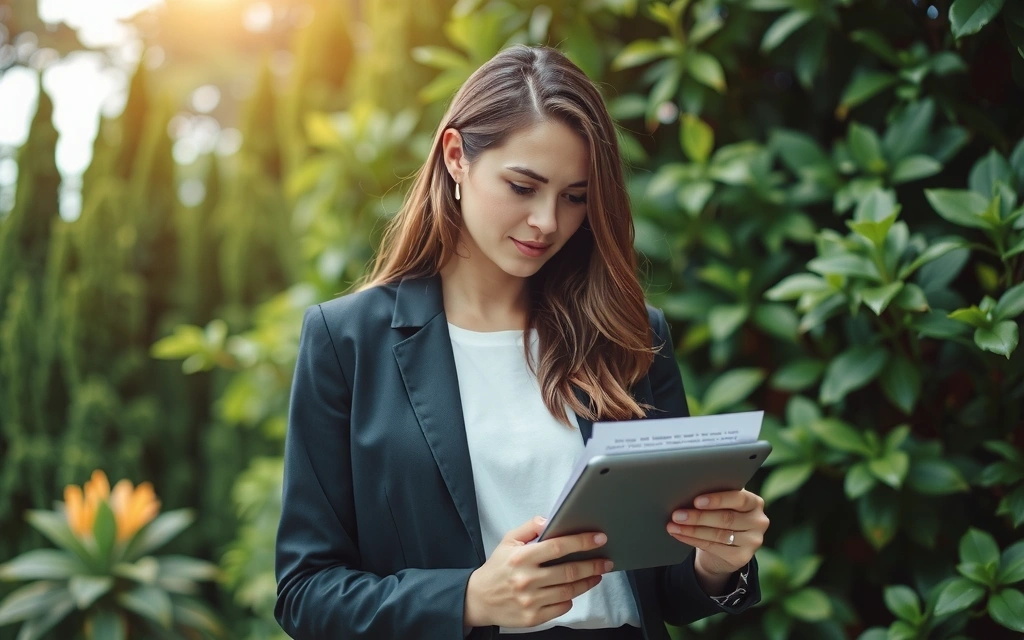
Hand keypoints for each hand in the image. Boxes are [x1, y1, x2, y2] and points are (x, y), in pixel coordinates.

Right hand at [464, 516, 613, 628]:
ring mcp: (530, 601)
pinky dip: (571, 599)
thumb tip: (550, 520)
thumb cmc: (497, 568)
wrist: (479, 599)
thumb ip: (529, 528)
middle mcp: (527, 579)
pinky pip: (561, 608)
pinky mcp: (533, 618)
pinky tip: (574, 591)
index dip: (582, 542)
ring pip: (569, 591)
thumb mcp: (508, 541)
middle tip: (606, 561)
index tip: (599, 538)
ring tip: (597, 574)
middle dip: (593, 565)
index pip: (558, 546)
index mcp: (522, 558)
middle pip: (569, 571)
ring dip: (588, 582)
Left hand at [666, 490, 768, 584]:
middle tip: (677, 515)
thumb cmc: (720, 517)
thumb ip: (714, 497)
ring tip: (673, 526)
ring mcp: (753, 541)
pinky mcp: (743, 557)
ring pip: (718, 534)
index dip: (717, 500)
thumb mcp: (722, 505)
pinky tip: (680, 535)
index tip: (696, 501)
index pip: (738, 498)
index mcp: (754, 502)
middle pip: (726, 518)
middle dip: (698, 516)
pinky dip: (693, 540)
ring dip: (692, 530)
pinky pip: (714, 547)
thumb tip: (687, 492)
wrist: (724, 549)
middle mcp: (759, 521)